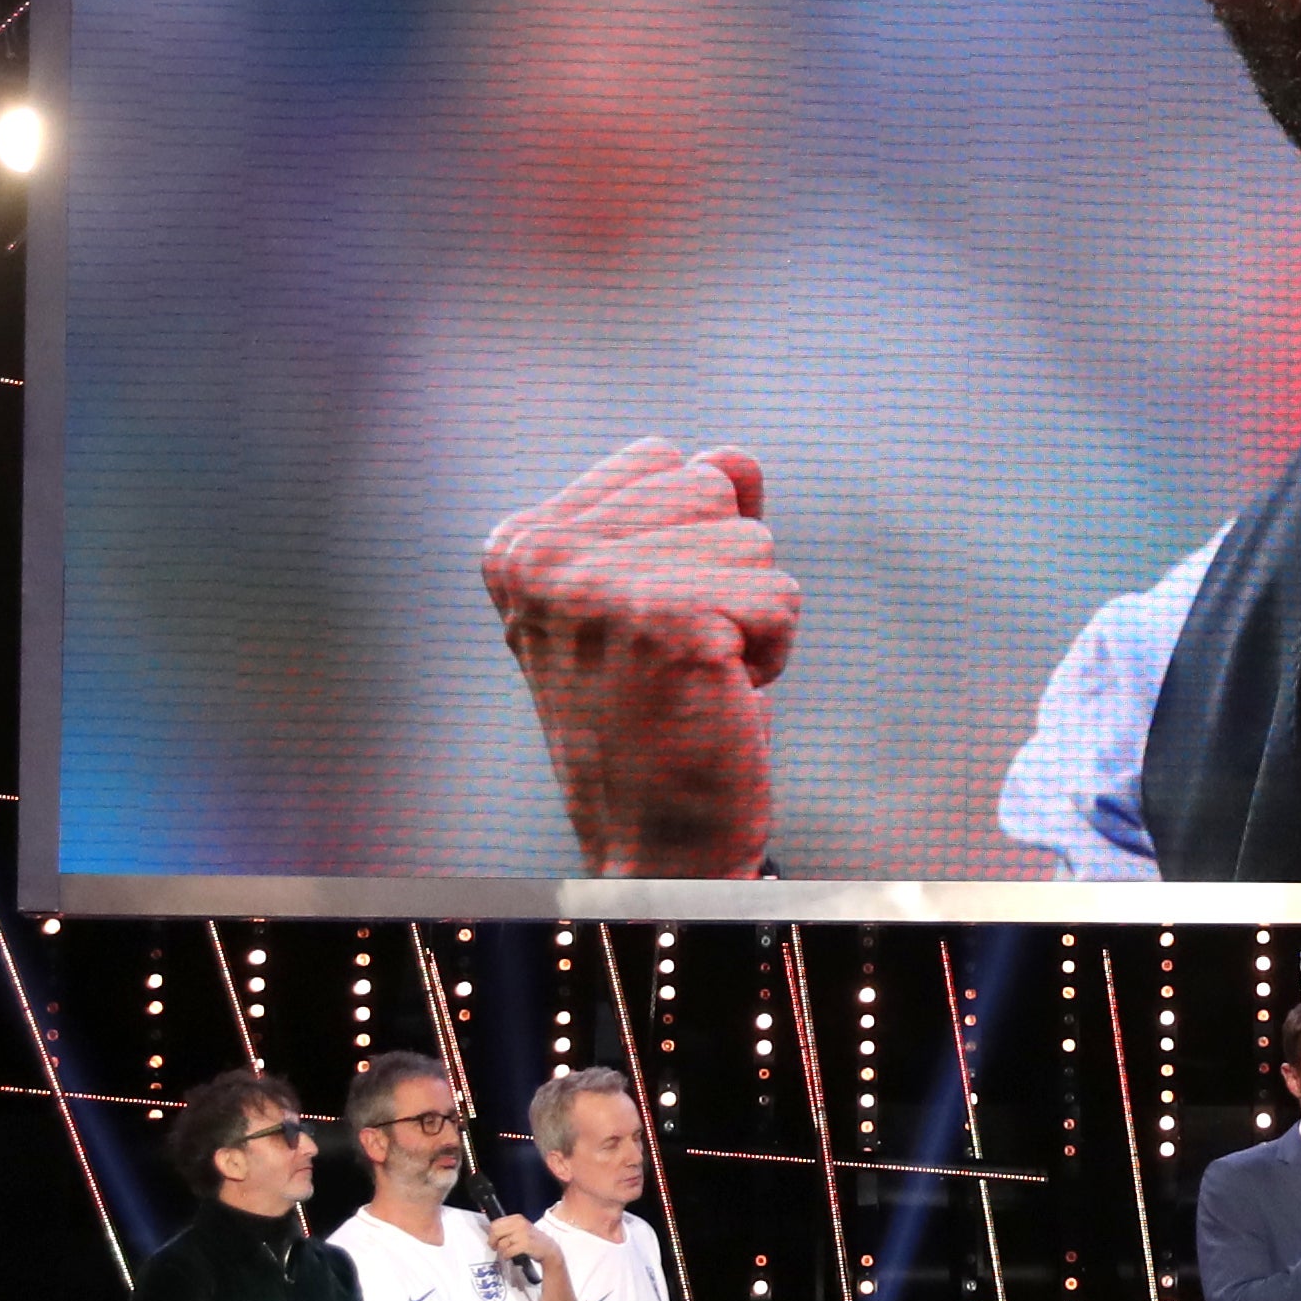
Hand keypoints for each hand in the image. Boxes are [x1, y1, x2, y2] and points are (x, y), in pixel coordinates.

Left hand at [482, 1212, 544, 1266]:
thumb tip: (490, 1233)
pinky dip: (507, 1256)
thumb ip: (507, 1228)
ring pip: (501, 1243)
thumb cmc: (532, 1240)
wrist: (548, 1249)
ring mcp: (523, 1234)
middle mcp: (520, 1224)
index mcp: (517, 1218)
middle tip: (496, 1248)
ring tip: (506, 1252)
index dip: (491, 1234)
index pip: (495, 1223)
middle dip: (493, 1242)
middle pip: (495, 1232)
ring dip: (502, 1251)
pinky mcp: (525, 1244)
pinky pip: (508, 1251)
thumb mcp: (520, 1229)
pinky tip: (510, 1256)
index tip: (493, 1240)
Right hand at [483, 439, 795, 876]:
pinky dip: (772, 650)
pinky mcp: (665, 622)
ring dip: (748, 613)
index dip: (685, 540)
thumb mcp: (654, 596)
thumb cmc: (656, 722)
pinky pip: (780, 594)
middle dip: (722, 570)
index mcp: (520, 544)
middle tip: (678, 655)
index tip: (649, 621)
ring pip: (752, 539)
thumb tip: (735, 455)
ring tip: (695, 677)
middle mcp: (541, 557)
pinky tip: (720, 695)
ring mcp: (596, 587)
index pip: (662, 459)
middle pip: (710, 486)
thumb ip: (688, 514)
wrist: (653, 846)